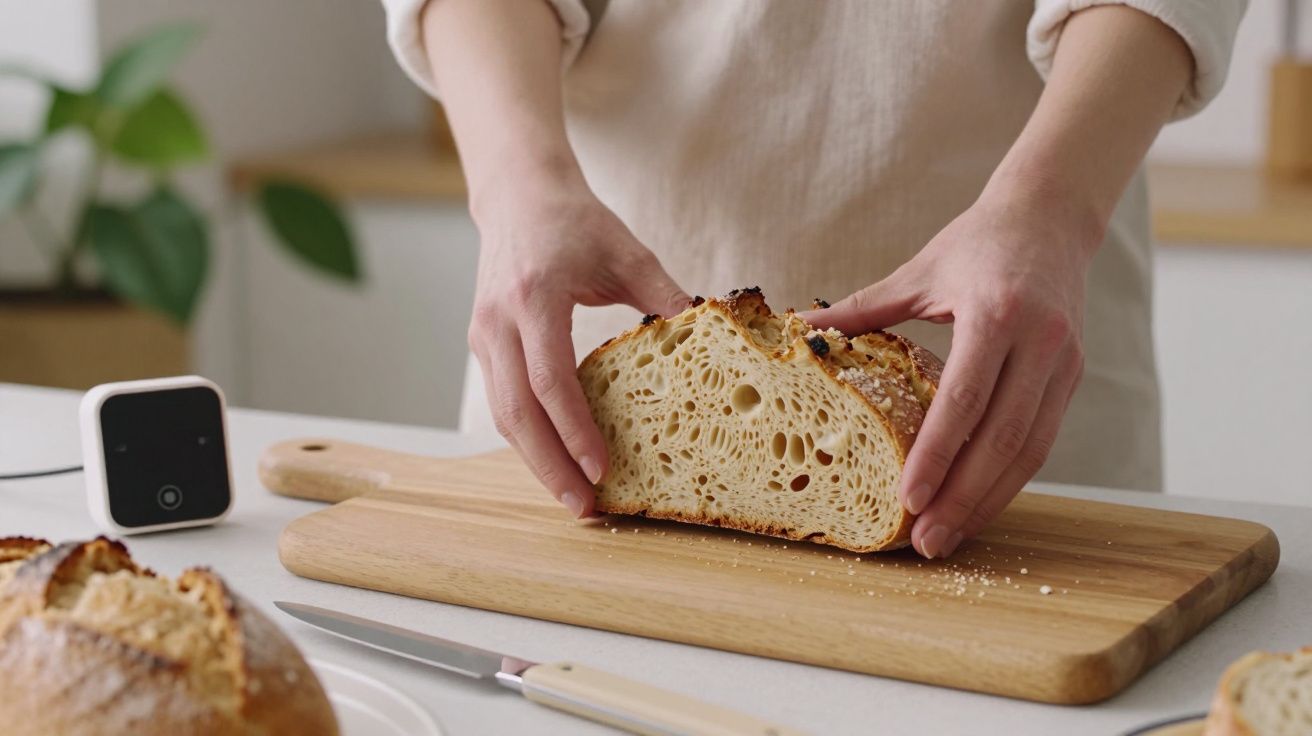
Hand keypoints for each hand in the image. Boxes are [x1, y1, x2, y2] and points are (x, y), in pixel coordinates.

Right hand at [467, 173, 690, 517]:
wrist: (518, 195)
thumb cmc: (575, 220)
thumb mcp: (627, 251)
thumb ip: (665, 295)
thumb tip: (710, 339)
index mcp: (534, 296)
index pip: (548, 377)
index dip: (573, 429)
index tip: (601, 469)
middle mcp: (498, 321)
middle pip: (515, 412)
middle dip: (549, 466)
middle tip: (585, 508)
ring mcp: (483, 334)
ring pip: (503, 415)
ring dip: (536, 462)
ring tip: (574, 498)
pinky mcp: (483, 344)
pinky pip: (503, 402)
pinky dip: (529, 438)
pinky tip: (560, 461)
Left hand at [801, 185, 1098, 557]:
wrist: (1052, 216)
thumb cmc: (976, 242)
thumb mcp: (917, 272)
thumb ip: (860, 310)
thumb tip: (798, 329)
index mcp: (997, 312)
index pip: (965, 399)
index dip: (937, 455)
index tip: (907, 499)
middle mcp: (1040, 342)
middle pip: (1001, 437)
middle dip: (963, 498)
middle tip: (926, 543)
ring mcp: (1064, 363)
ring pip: (1030, 450)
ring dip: (989, 501)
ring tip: (950, 539)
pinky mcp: (1073, 377)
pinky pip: (1042, 440)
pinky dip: (1010, 479)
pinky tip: (978, 505)